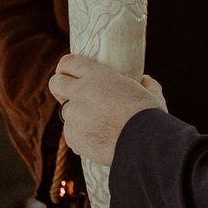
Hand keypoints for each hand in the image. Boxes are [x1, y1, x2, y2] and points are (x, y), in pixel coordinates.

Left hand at [46, 53, 164, 166]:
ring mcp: (75, 115)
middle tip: (71, 96)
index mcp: (98, 75)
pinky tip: (99, 140)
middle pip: (55, 83)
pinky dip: (81, 136)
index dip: (66, 67)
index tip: (67, 73)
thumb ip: (147, 85)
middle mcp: (81, 92)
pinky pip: (72, 134)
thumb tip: (146, 80)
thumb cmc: (150, 117)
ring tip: (99, 126)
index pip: (68, 62)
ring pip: (67, 113)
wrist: (144, 145)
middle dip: (60, 88)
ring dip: (78, 117)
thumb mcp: (151, 95)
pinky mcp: (73, 136)